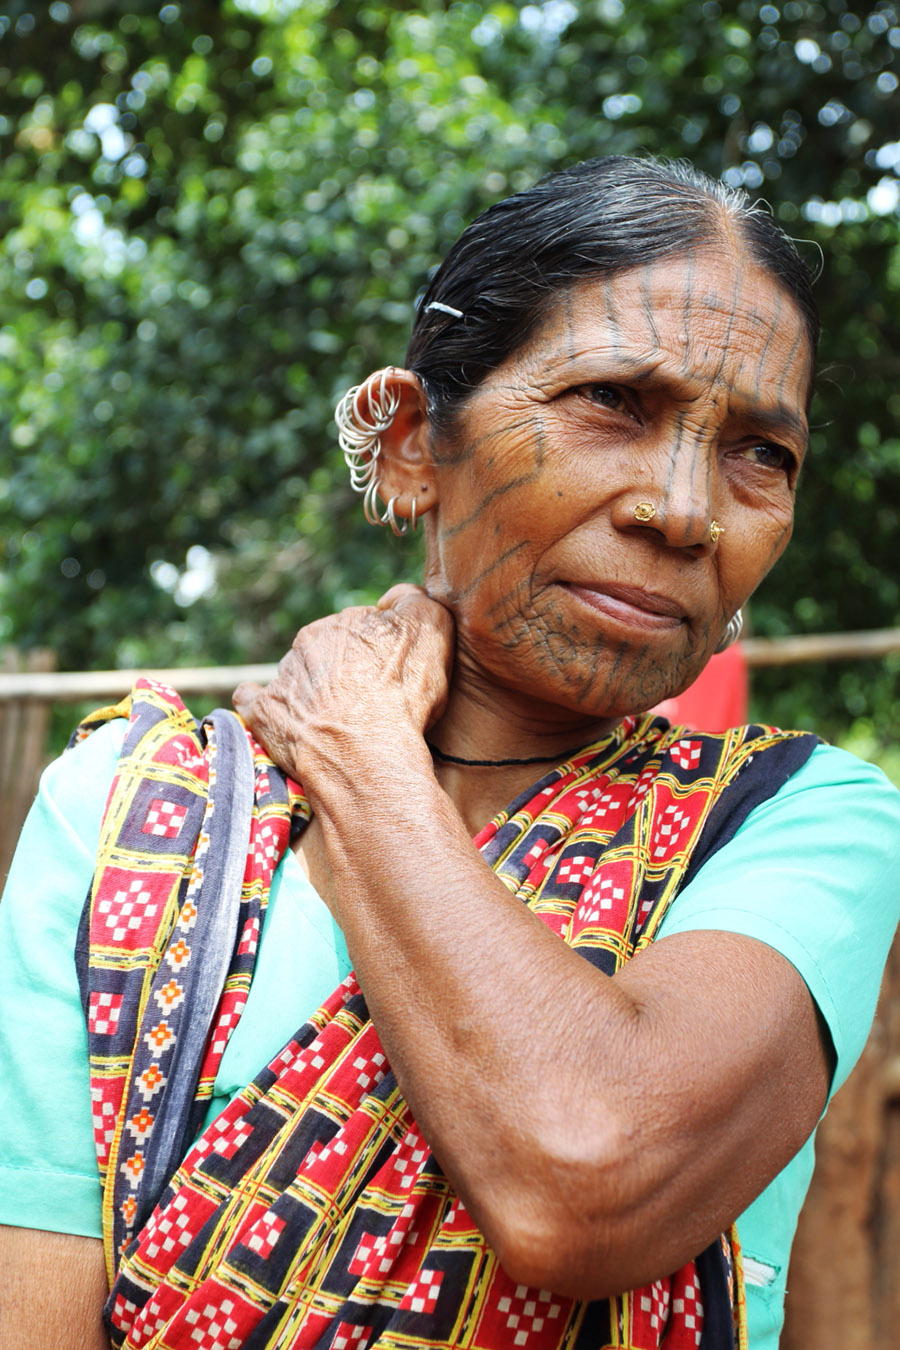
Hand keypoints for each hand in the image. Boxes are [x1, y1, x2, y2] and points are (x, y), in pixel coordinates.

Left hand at [233, 584, 453, 786]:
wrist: (366, 752)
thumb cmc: (400, 692)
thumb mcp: (429, 628)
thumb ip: (414, 601)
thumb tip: (397, 596)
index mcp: (346, 623)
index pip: (364, 629)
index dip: (381, 652)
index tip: (392, 676)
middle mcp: (308, 645)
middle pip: (328, 652)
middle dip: (344, 669)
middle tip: (367, 700)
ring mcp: (283, 679)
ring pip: (297, 675)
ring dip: (311, 691)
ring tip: (333, 721)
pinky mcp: (264, 714)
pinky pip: (252, 699)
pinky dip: (260, 703)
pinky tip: (273, 713)